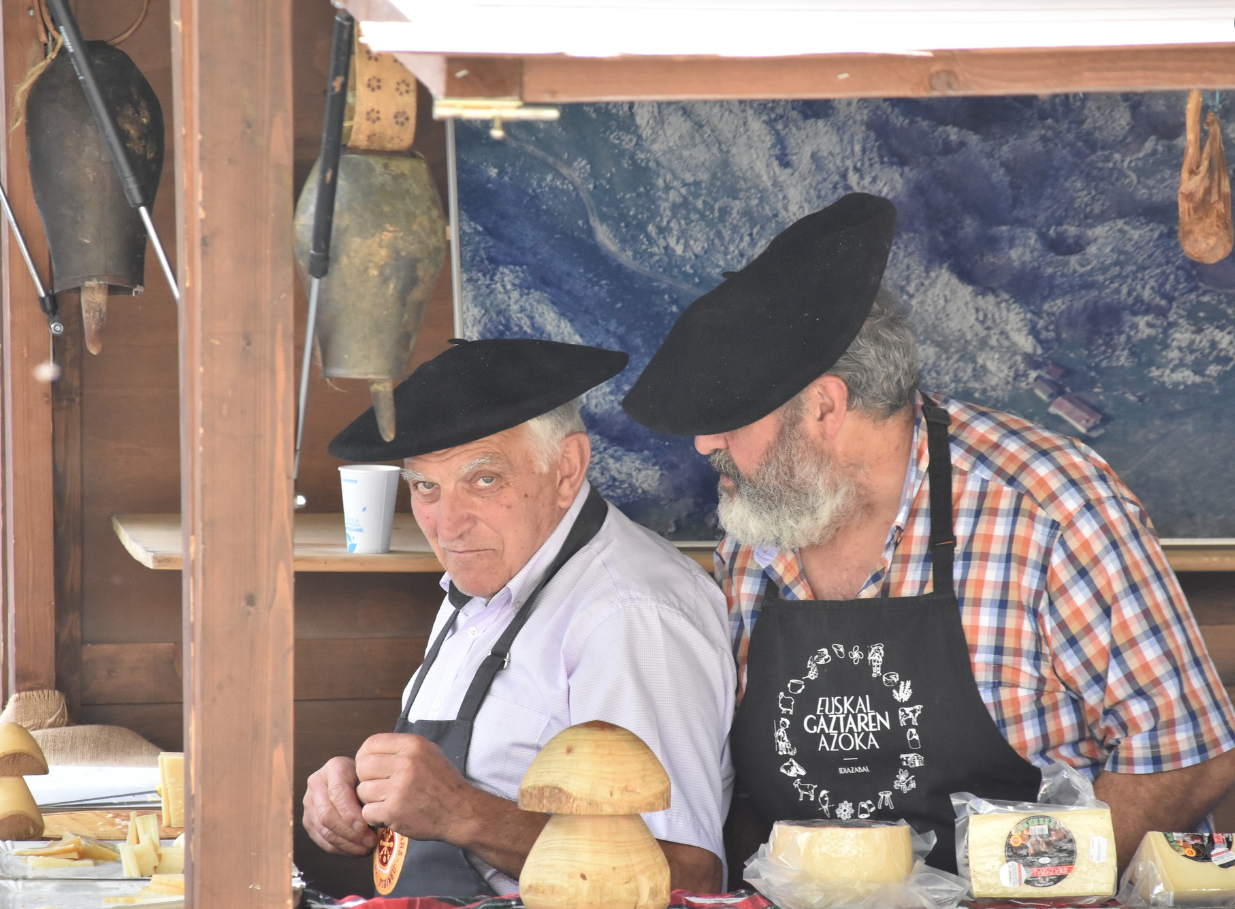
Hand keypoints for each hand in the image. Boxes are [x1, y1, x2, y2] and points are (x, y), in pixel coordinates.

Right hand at [302, 756, 377, 855]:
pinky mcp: (308, 821)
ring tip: (366, 848)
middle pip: (327, 815)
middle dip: (350, 832)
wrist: (354, 777)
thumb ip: (371, 794)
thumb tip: (376, 820)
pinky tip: (357, 851)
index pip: (337, 793)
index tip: (366, 826)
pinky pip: (322, 840)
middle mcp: (316, 783)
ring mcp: (309, 803)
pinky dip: (341, 849)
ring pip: (324, 830)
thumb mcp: (371, 778)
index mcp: (334, 767)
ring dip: (347, 844)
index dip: (350, 812)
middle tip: (370, 841)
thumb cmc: (367, 778)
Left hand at [355, 732, 475, 844]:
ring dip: (371, 799)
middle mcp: (406, 763)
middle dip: (366, 778)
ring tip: (386, 801)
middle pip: (363, 767)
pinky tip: (388, 814)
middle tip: (377, 786)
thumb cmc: (444, 783)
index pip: (371, 743)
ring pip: (363, 790)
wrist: (461, 811)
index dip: (364, 755)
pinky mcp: (395, 811)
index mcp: (414, 745)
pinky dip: (375, 816)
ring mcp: (399, 788)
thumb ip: (402, 748)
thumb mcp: (429, 752)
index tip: (368, 766)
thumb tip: (372, 750)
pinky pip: (368, 811)